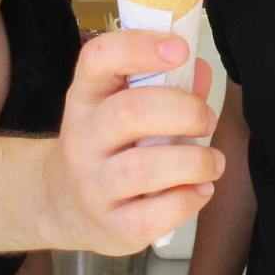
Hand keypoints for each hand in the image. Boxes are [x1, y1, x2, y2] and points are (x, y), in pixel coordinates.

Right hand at [43, 31, 225, 254]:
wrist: (62, 203)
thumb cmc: (107, 146)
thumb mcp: (121, 106)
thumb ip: (164, 86)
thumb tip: (199, 71)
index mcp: (86, 97)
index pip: (99, 59)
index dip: (139, 47)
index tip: (178, 49)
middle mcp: (82, 139)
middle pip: (130, 112)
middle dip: (184, 111)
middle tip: (207, 121)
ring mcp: (92, 186)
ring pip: (143, 168)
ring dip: (193, 161)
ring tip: (212, 162)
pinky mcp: (112, 227)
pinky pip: (154, 215)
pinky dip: (188, 200)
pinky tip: (199, 190)